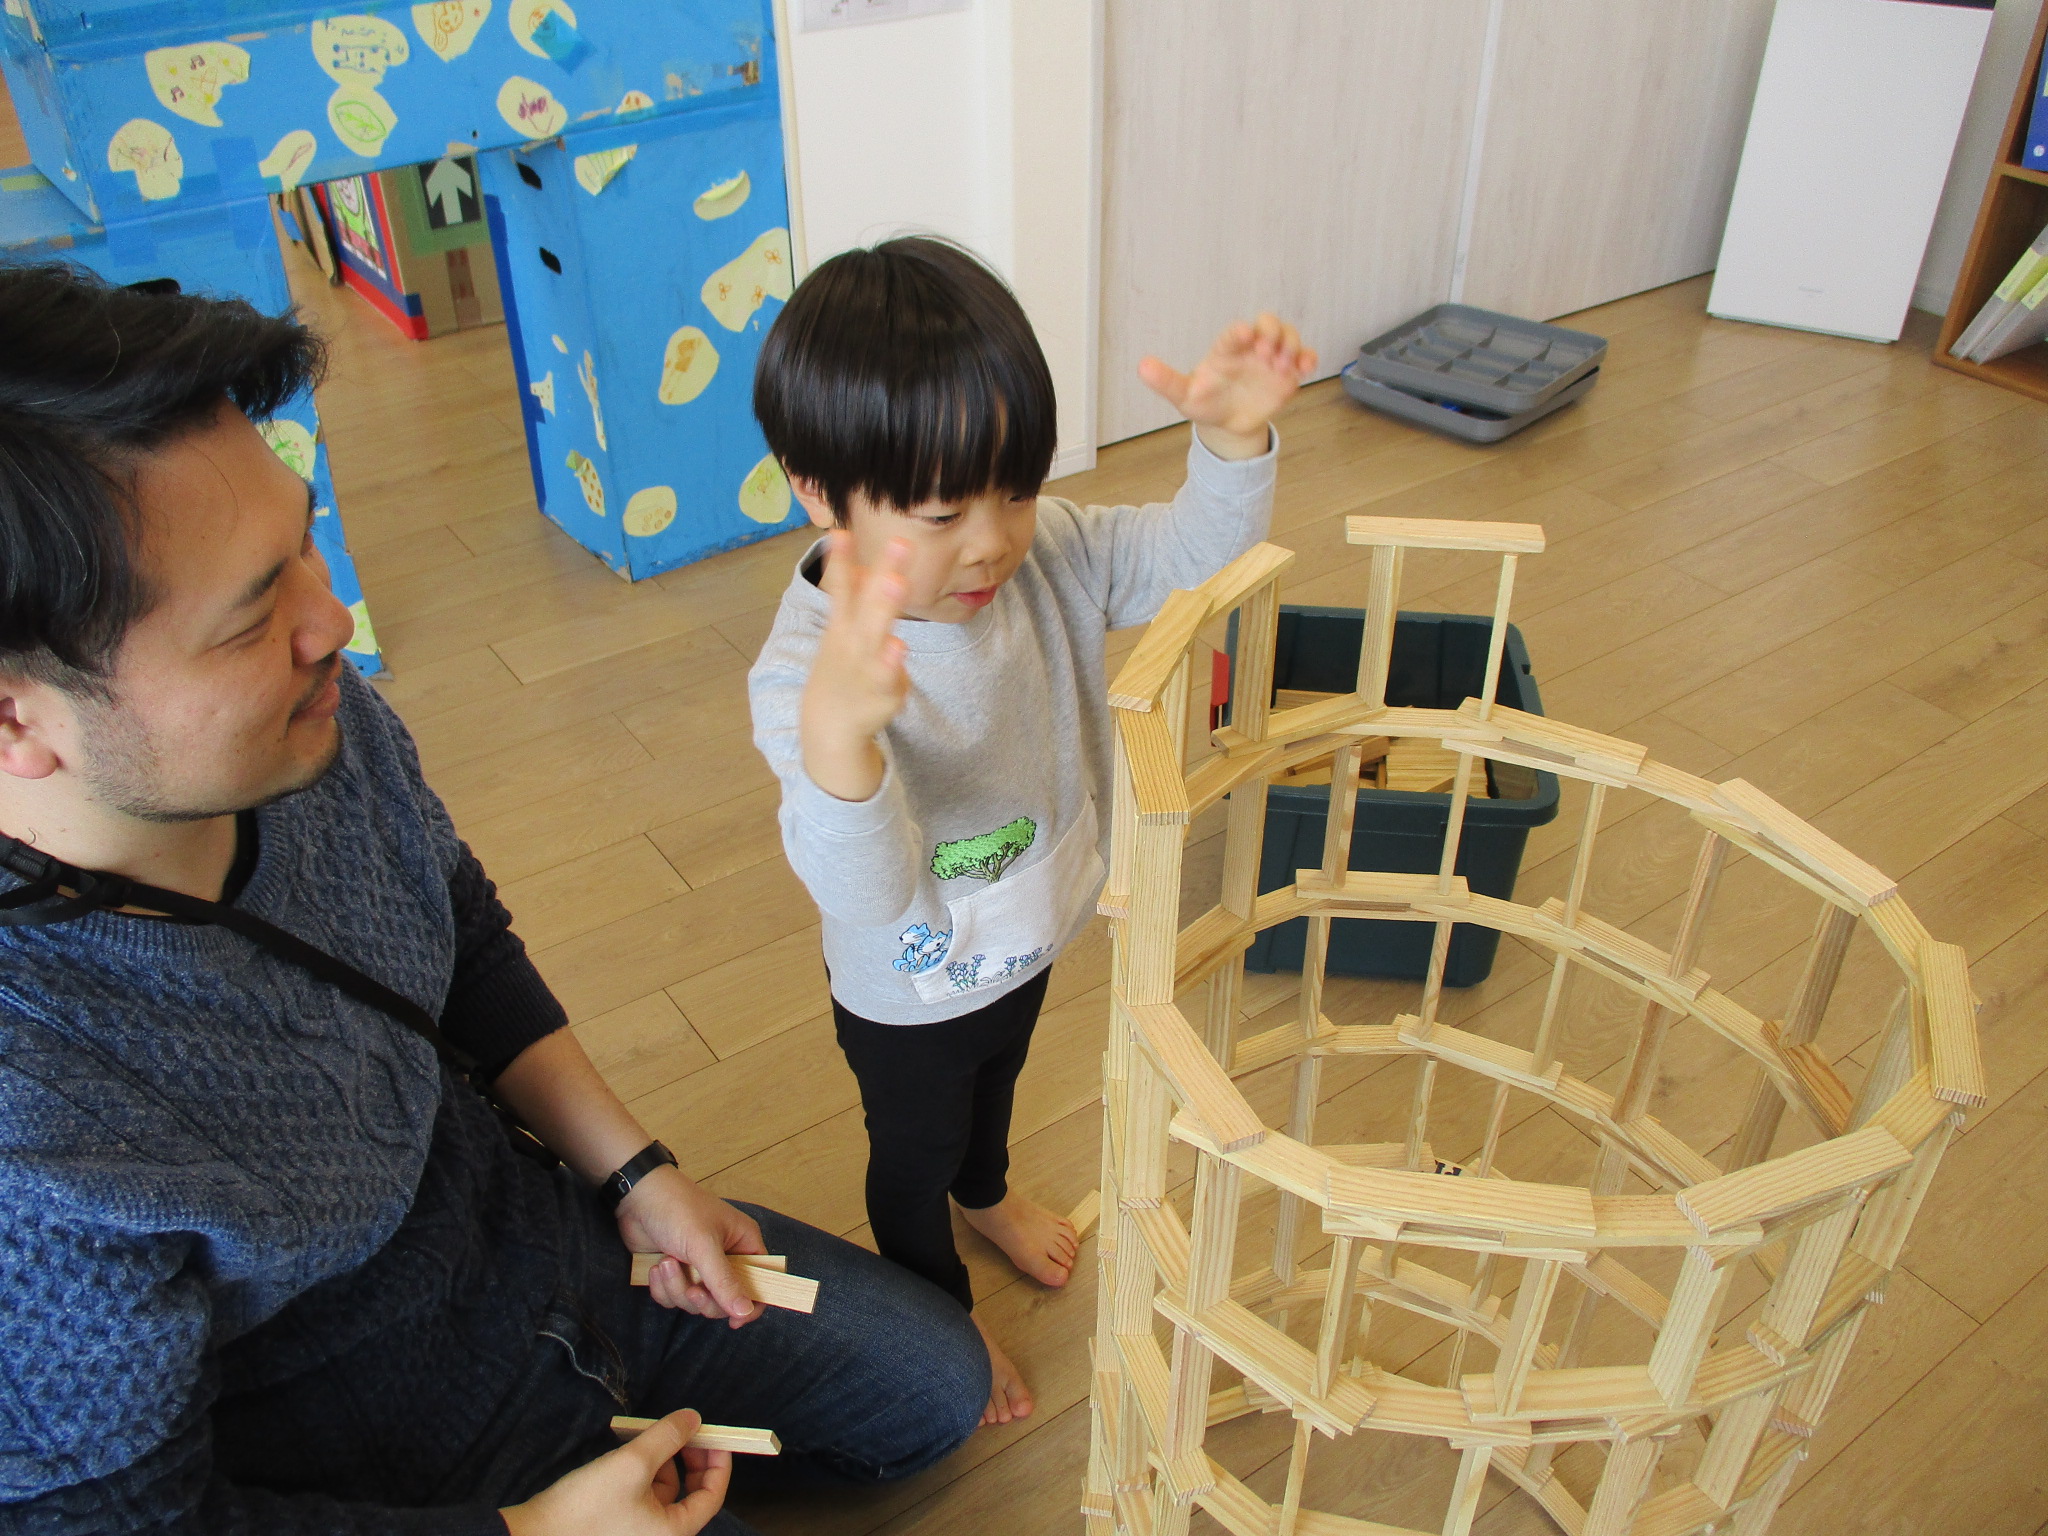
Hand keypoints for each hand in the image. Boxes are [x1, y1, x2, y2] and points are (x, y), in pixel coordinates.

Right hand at [501, 1409, 729, 1535]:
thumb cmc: (586, 1507)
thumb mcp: (631, 1464)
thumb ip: (667, 1437)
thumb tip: (693, 1417)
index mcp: (673, 1533)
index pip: (712, 1496)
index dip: (717, 1462)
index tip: (714, 1435)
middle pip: (689, 1494)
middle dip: (688, 1458)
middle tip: (682, 1430)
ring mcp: (637, 1533)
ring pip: (663, 1491)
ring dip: (661, 1460)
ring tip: (645, 1435)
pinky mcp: (617, 1527)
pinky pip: (642, 1496)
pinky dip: (641, 1472)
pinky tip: (626, 1452)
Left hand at [618, 1165, 766, 1328]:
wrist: (637, 1197)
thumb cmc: (679, 1210)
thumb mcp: (704, 1245)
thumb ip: (725, 1281)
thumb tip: (745, 1311)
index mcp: (743, 1244)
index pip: (761, 1281)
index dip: (752, 1304)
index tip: (735, 1321)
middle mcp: (725, 1257)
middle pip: (725, 1301)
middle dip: (704, 1300)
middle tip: (692, 1289)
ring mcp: (699, 1267)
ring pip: (696, 1302)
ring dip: (678, 1289)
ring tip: (666, 1264)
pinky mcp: (675, 1273)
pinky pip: (674, 1298)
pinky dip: (663, 1288)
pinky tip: (656, 1267)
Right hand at [800, 530, 910, 801]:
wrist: (829, 724)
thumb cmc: (841, 665)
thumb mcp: (839, 626)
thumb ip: (847, 588)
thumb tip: (841, 540)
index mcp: (841, 625)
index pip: (840, 588)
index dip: (839, 560)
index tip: (840, 531)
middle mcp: (851, 643)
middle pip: (869, 608)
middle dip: (882, 580)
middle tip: (898, 550)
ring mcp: (864, 669)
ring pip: (876, 643)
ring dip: (884, 619)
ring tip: (895, 590)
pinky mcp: (882, 692)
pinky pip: (892, 677)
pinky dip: (893, 667)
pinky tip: (898, 649)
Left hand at [1138, 313, 1315, 458]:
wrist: (1227, 424)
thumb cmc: (1204, 403)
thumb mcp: (1184, 395)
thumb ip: (1166, 381)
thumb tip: (1141, 367)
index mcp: (1226, 348)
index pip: (1236, 331)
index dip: (1241, 330)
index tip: (1245, 336)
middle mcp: (1251, 348)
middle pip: (1268, 323)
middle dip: (1272, 331)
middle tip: (1266, 352)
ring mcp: (1272, 359)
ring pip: (1288, 336)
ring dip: (1290, 345)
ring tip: (1282, 366)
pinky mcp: (1288, 374)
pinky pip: (1304, 358)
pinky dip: (1308, 358)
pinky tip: (1304, 369)